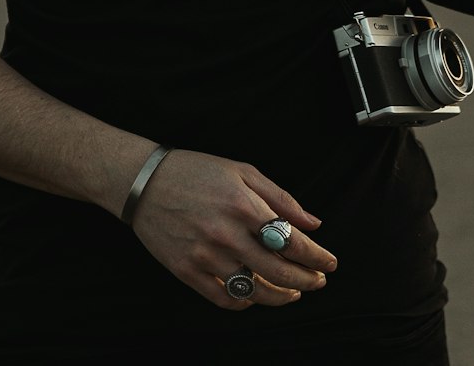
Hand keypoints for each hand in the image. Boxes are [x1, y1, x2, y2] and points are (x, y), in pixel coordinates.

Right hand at [131, 148, 336, 310]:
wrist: (144, 182)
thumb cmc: (196, 171)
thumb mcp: (241, 170)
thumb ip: (280, 197)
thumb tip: (313, 223)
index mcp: (243, 205)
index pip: (291, 241)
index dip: (316, 256)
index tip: (329, 262)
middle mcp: (226, 234)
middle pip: (278, 271)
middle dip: (306, 281)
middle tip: (318, 282)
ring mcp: (205, 256)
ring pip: (254, 290)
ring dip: (280, 296)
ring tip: (292, 293)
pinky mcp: (187, 271)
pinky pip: (224, 298)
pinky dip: (245, 301)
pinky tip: (254, 294)